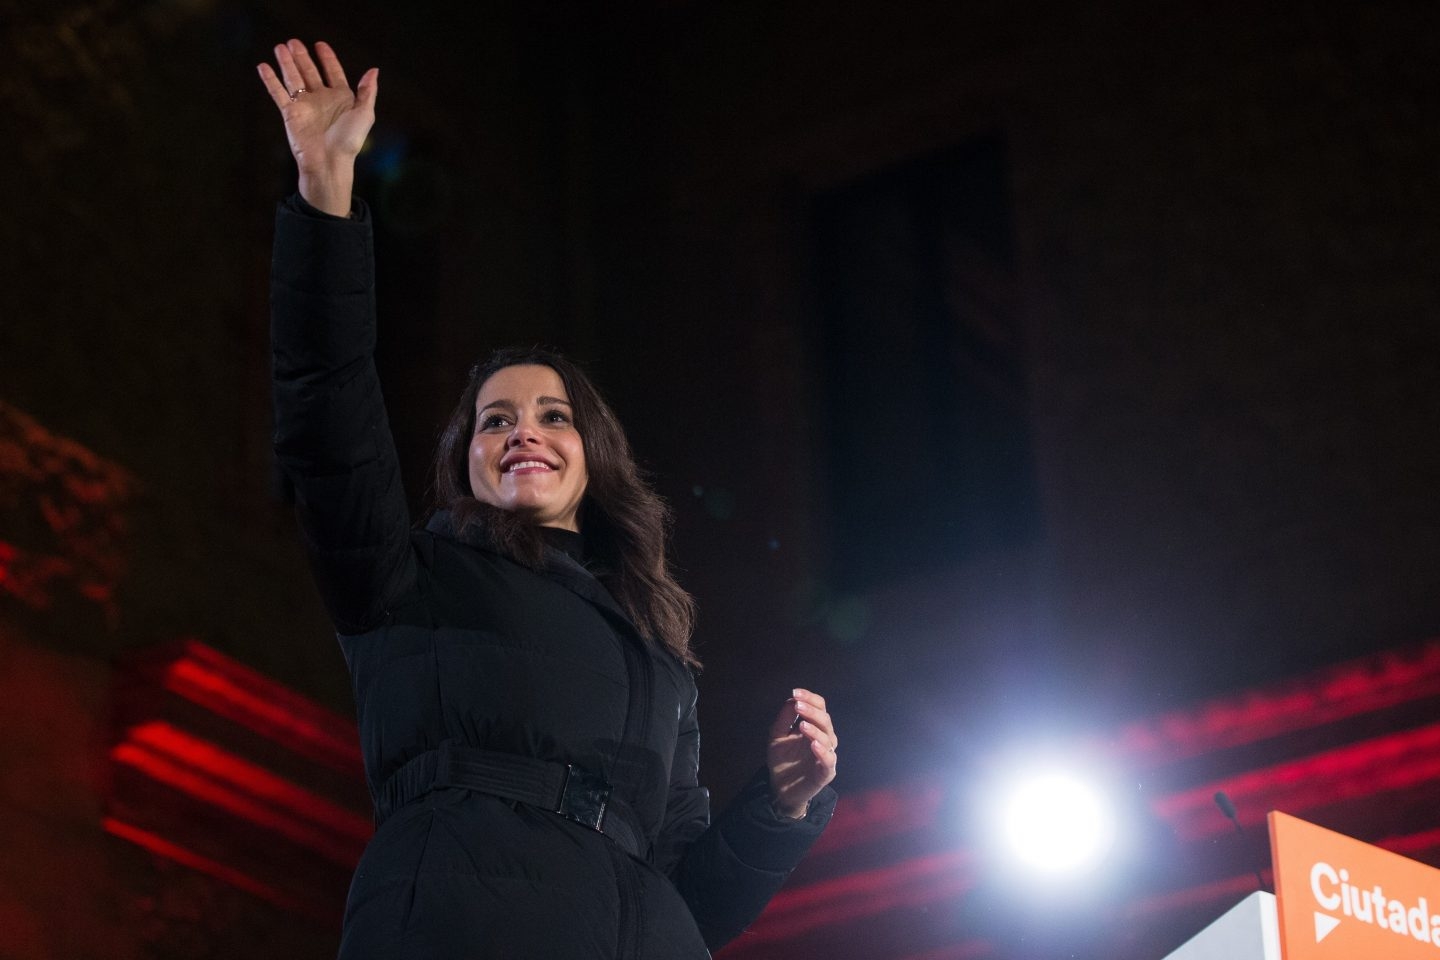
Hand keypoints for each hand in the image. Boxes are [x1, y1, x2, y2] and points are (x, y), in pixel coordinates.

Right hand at [256, 39, 377, 215]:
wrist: (328, 161)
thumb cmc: (349, 141)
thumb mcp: (364, 114)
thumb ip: (368, 91)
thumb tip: (374, 70)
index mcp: (341, 98)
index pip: (333, 72)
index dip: (327, 58)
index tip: (320, 44)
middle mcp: (322, 99)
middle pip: (309, 72)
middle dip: (301, 57)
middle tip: (293, 41)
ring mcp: (304, 105)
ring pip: (293, 78)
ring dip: (286, 63)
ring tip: (280, 47)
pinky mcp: (290, 113)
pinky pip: (278, 93)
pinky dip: (270, 80)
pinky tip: (263, 66)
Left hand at [766, 688, 837, 818]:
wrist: (780, 789)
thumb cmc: (782, 760)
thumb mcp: (776, 736)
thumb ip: (784, 719)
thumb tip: (792, 699)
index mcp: (814, 727)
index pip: (820, 707)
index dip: (810, 698)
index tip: (795, 693)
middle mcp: (824, 738)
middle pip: (825, 720)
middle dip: (812, 711)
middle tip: (798, 706)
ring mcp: (826, 755)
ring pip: (829, 738)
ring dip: (816, 730)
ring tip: (802, 726)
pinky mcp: (826, 772)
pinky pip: (829, 760)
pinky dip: (823, 752)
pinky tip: (813, 745)